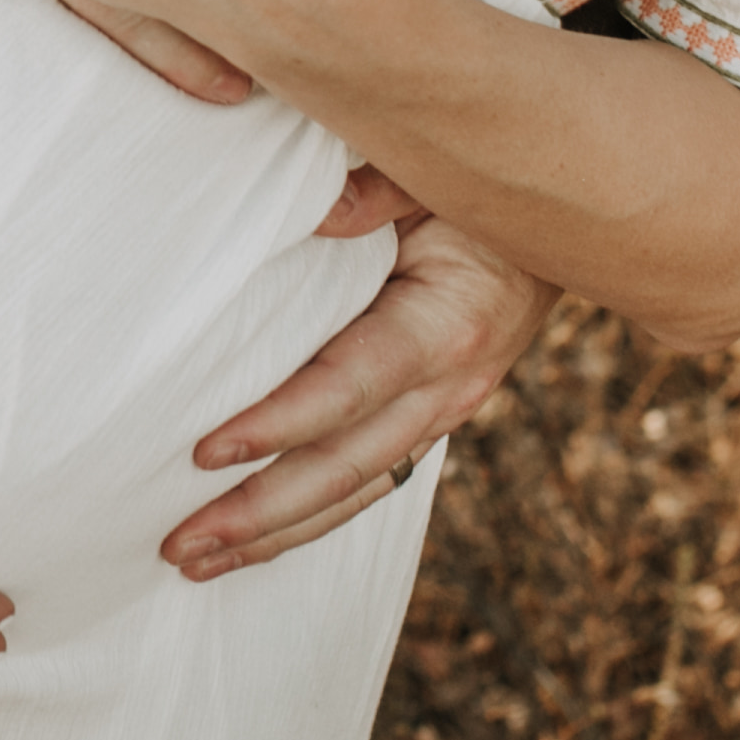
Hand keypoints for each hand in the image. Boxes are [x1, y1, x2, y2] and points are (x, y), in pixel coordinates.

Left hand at [165, 213, 552, 578]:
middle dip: (259, 514)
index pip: (348, 390)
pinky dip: (308, 516)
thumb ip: (374, 190)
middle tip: (178, 543)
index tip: (206, 452)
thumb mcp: (434, 176)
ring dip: (273, 534)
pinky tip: (254, 540)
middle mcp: (448, 387)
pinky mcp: (427, 421)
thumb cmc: (481, 191)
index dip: (277, 425)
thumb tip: (310, 212)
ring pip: (354, 492)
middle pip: (345, 469)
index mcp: (447, 327)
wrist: (561, 226)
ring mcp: (441, 413)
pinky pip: (365, 481)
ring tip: (194, 563)